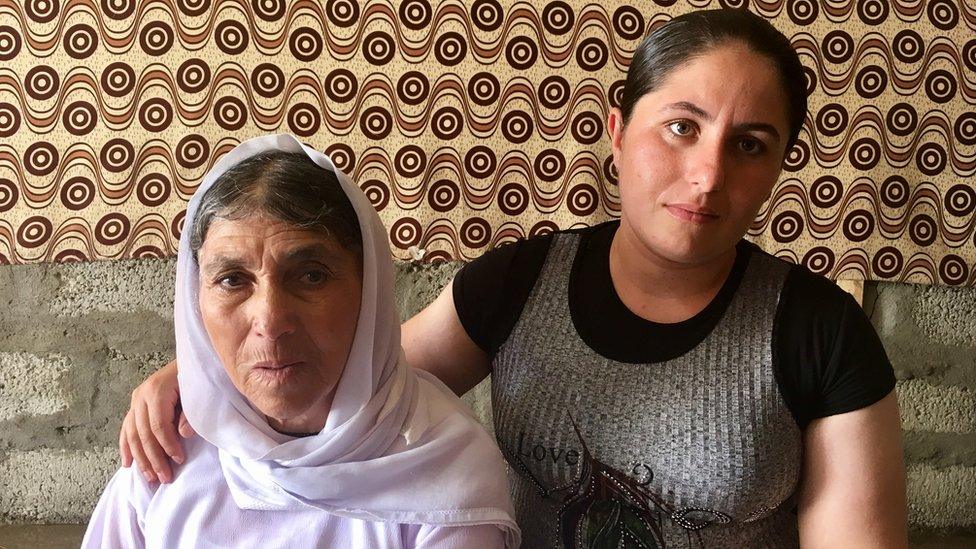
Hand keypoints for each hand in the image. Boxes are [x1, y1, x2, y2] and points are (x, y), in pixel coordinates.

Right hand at [118, 360, 192, 483]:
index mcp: (156, 390)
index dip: (168, 445)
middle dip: (154, 459)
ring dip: (140, 459)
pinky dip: (127, 447)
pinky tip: (128, 464)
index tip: (180, 460)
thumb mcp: (198, 392)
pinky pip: (126, 429)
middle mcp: (141, 395)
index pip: (158, 426)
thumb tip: (183, 436)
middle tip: (164, 478)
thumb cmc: (198, 377)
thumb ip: (190, 414)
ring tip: (150, 478)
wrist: (192, 360)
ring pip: (133, 434)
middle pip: (144, 433)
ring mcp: (135, 400)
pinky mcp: (134, 404)